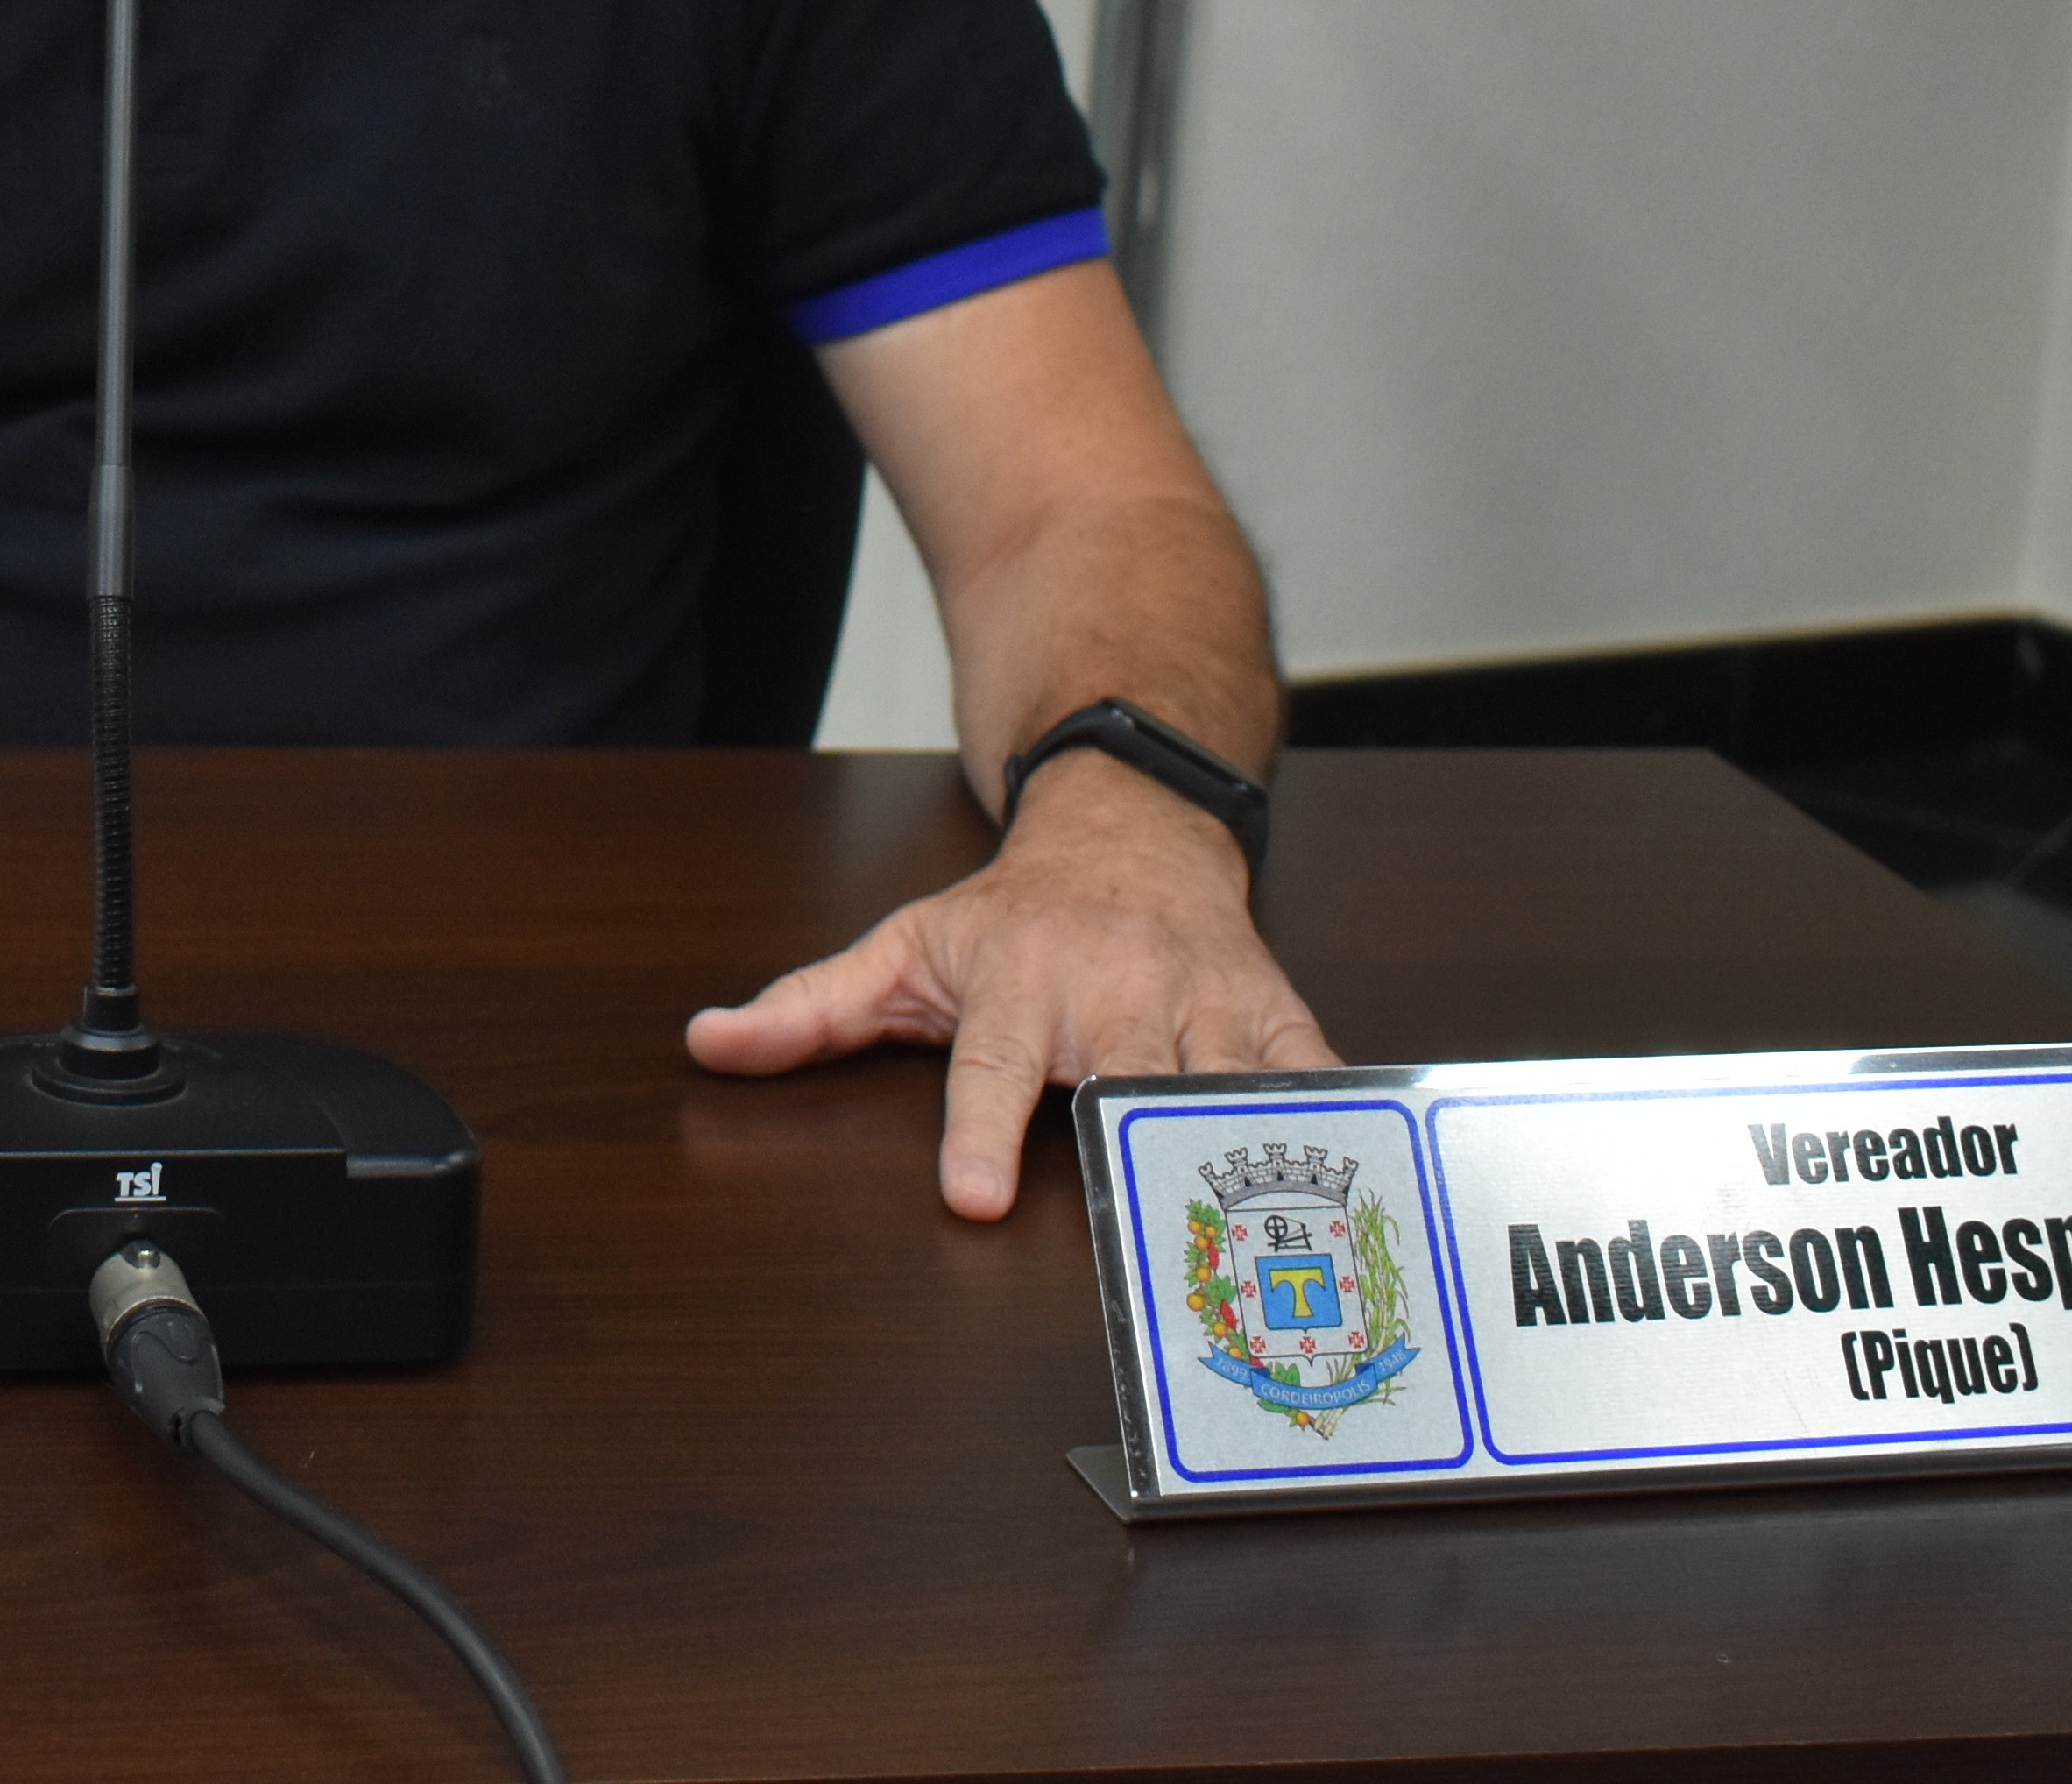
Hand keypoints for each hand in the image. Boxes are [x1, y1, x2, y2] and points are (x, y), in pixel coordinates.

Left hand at [681, 764, 1331, 1219]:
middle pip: (1127, 1079)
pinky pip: (1314, 1074)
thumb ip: (809, 1011)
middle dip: (1135, 1148)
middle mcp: (1112, 993)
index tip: (976, 1197)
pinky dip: (1338, 1124)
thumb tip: (708, 1046)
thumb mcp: (903, 949)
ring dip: (1242, 1154)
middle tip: (1146, 1230)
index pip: (992, 1067)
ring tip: (1260, 1243)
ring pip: (1228, 1082)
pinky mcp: (1272, 1011)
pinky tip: (1364, 1185)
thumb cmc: (1013, 915)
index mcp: (1018, 986)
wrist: (1128, 829)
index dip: (982, 1131)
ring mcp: (1199, 1002)